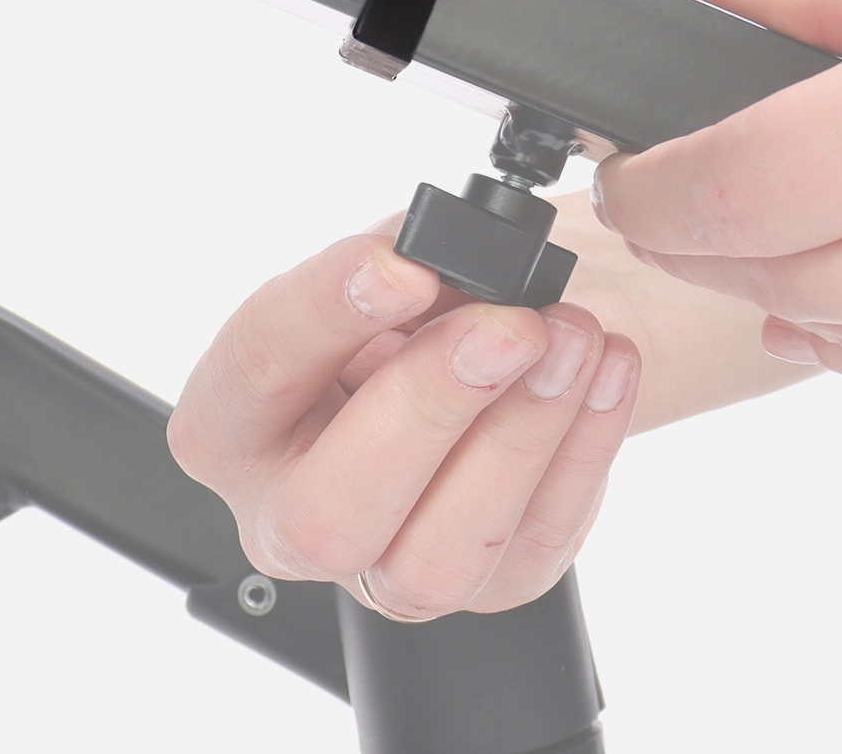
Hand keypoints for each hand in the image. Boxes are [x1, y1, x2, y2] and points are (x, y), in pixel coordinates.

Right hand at [168, 221, 638, 620]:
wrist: (488, 339)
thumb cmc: (414, 304)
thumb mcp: (392, 261)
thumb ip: (401, 260)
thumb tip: (449, 255)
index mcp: (235, 420)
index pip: (253, 372)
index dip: (323, 315)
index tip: (402, 266)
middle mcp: (289, 516)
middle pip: (330, 510)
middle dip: (428, 408)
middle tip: (506, 327)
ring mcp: (385, 568)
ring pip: (435, 558)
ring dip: (519, 437)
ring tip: (573, 338)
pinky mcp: (485, 585)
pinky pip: (534, 546)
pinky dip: (583, 450)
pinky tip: (607, 370)